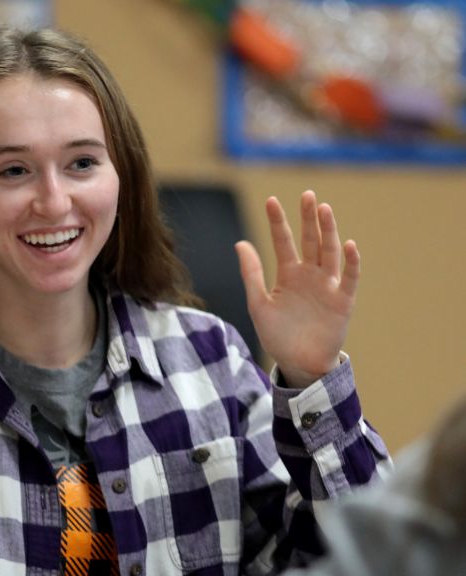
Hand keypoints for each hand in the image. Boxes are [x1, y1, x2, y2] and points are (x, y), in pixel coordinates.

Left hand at [235, 191, 358, 387]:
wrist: (298, 364)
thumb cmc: (277, 335)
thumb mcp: (259, 304)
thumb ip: (252, 274)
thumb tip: (240, 243)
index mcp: (288, 274)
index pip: (283, 242)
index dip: (278, 222)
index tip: (271, 200)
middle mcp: (309, 275)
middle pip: (310, 241)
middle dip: (308, 218)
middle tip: (308, 195)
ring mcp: (328, 286)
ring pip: (329, 253)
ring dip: (328, 232)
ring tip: (324, 209)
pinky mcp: (343, 301)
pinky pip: (349, 278)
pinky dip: (351, 262)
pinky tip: (348, 244)